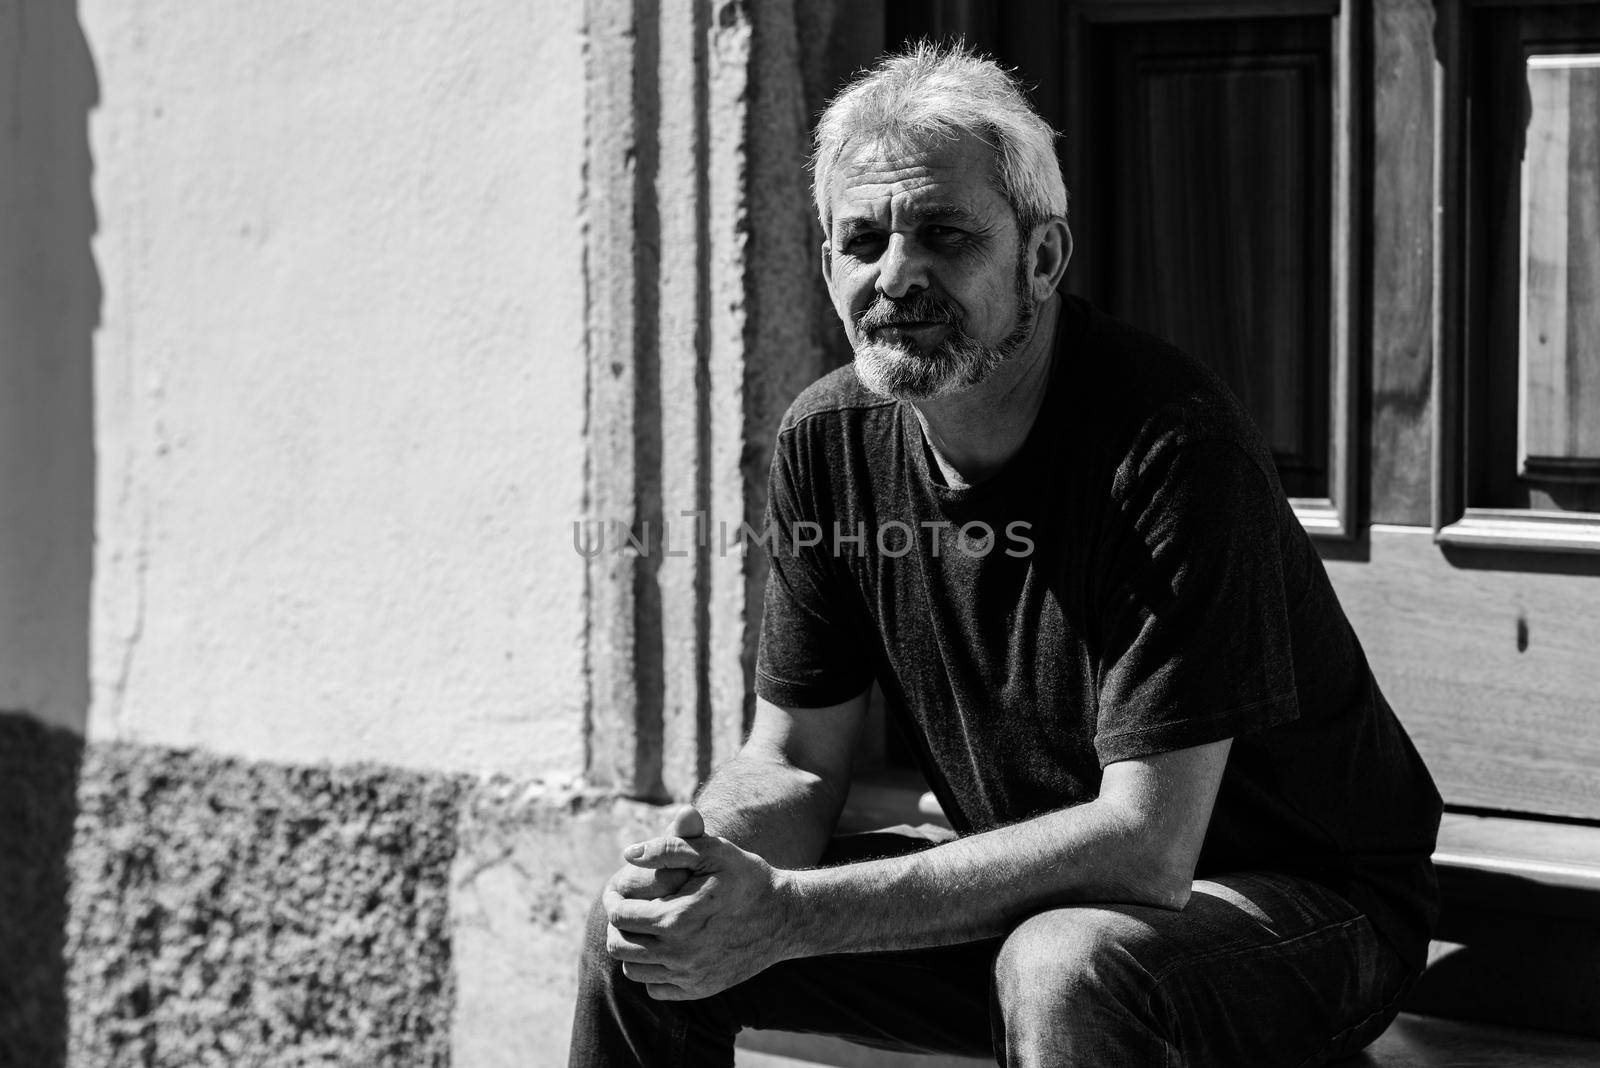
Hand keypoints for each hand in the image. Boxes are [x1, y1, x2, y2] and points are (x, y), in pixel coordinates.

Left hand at [603, 803, 791, 1000]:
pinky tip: (664, 947)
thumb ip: (668, 847)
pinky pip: (655, 988)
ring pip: (632, 970)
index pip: (619, 915)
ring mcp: (690, 976)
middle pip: (619, 946)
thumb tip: (628, 854)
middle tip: (625, 908)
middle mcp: (679, 954)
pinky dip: (651, 970)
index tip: (616, 888)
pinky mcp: (699, 989)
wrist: (785, 917)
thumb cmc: (746, 877)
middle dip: (616, 924)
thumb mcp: (712, 850)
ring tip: (643, 926)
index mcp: (676, 919)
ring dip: (631, 947)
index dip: (612, 899)